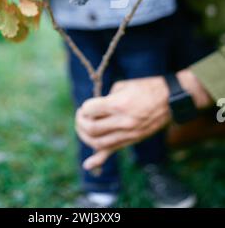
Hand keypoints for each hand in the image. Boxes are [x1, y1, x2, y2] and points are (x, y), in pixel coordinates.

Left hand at [75, 69, 212, 170]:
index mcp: (119, 104)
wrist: (170, 99)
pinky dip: (98, 160)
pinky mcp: (132, 140)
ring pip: (98, 143)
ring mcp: (128, 134)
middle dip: (81, 122)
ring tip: (84, 128)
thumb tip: (96, 108)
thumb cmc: (146, 87)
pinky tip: (88, 165)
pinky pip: (112, 152)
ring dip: (85, 137)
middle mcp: (122, 122)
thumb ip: (107, 97)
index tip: (87, 105)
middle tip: (82, 115)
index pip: (90, 110)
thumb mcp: (124, 86)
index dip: (85, 107)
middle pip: (92, 129)